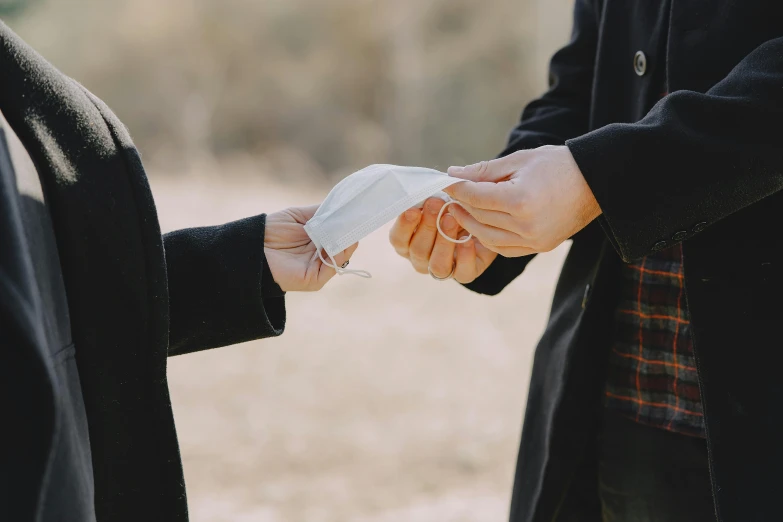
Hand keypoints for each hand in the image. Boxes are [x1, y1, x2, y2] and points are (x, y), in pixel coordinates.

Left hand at [264, 205, 357, 291]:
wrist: (252, 248)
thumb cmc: (271, 231)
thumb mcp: (299, 216)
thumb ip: (321, 213)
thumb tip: (344, 207)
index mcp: (319, 241)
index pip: (341, 234)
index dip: (348, 224)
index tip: (357, 212)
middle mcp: (321, 255)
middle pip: (344, 244)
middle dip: (350, 231)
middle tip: (357, 218)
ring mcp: (319, 268)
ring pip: (342, 255)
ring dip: (346, 241)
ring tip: (348, 227)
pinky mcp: (315, 280)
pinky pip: (332, 266)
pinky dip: (339, 254)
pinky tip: (338, 241)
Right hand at [389, 197, 496, 283]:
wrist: (482, 222)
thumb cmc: (452, 207)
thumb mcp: (440, 199)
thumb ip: (430, 196)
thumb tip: (430, 183)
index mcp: (408, 241)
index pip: (398, 238)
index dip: (404, 225)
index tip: (413, 209)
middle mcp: (421, 258)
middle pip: (417, 250)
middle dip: (427, 226)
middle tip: (436, 204)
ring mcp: (442, 268)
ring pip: (437, 265)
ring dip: (444, 241)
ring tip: (452, 219)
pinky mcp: (464, 274)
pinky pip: (462, 273)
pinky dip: (465, 256)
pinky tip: (469, 240)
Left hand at [443, 145, 600, 256]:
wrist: (596, 181)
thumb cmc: (558, 164)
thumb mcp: (520, 160)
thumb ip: (484, 170)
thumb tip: (453, 174)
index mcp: (521, 200)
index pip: (476, 197)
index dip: (457, 189)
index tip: (445, 182)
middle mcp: (526, 225)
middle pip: (480, 218)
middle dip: (461, 205)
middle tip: (450, 194)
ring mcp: (534, 240)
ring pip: (488, 238)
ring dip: (470, 224)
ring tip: (460, 209)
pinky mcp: (540, 247)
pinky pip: (504, 249)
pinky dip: (489, 238)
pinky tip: (481, 224)